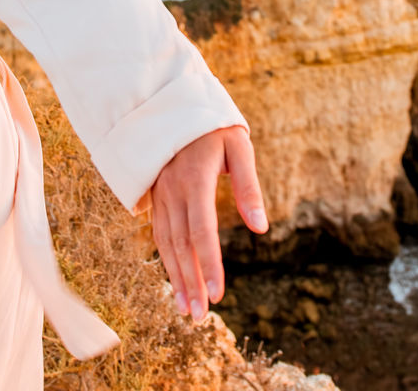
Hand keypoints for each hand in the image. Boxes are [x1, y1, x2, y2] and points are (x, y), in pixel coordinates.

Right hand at [147, 124, 267, 322]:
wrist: (169, 102)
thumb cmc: (211, 124)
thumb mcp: (237, 146)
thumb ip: (248, 186)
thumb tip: (262, 228)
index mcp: (196, 178)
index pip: (202, 230)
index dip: (210, 265)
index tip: (219, 295)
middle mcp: (173, 191)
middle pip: (181, 245)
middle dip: (191, 282)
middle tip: (200, 316)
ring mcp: (160, 194)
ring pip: (166, 243)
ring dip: (176, 278)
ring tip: (187, 309)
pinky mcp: (155, 196)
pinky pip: (159, 234)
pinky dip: (166, 261)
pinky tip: (175, 281)